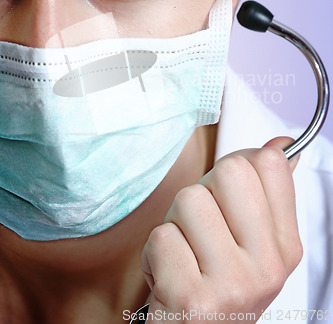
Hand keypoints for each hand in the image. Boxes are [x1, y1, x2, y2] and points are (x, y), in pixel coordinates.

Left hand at [141, 137, 302, 322]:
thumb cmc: (215, 287)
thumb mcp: (252, 245)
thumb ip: (265, 194)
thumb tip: (280, 145)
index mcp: (285, 246)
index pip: (269, 163)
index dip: (236, 167)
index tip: (226, 195)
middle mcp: (267, 267)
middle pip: (229, 171)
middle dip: (203, 191)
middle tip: (200, 228)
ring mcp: (233, 285)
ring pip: (189, 199)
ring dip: (174, 224)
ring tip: (183, 254)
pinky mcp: (192, 299)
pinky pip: (161, 236)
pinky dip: (154, 253)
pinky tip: (168, 276)